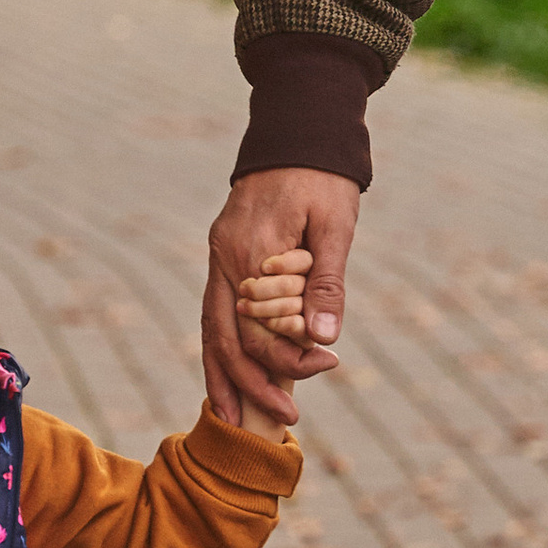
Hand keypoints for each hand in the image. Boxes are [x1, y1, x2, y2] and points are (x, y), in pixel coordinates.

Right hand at [203, 168, 360, 429]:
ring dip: (222, 374)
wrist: (298, 129)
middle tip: (283, 418)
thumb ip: (327, 282)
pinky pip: (215, 311)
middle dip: (252, 383)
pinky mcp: (222, 254)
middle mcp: (225, 258)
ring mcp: (218, 256)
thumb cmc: (324, 177)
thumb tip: (324, 338)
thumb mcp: (336, 225)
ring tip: (234, 418)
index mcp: (253, 251)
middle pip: (228, 336)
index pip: (263, 327)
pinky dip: (220, 345)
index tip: (326, 367)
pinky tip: (228, 372)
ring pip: (211, 328)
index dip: (291, 357)